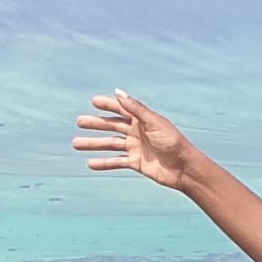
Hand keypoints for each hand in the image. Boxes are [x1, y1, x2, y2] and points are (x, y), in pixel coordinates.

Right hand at [73, 90, 207, 193]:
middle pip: (112, 126)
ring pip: (110, 144)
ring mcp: (135, 147)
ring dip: (94, 144)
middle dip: (96, 124)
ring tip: (76, 144)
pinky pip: (116, 162)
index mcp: (143, 119)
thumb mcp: (154, 122)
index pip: (122, 109)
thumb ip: (136, 108)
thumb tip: (118, 92)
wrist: (184, 168)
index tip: (93, 101)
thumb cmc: (173, 142)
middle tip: (79, 122)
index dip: (108, 104)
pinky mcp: (136, 163)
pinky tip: (90, 164)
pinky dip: (104, 163)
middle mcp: (137, 132)